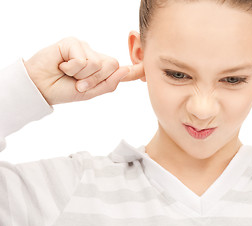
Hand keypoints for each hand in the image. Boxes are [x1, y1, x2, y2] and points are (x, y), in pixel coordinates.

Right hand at [24, 37, 144, 104]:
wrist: (41, 88)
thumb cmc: (64, 90)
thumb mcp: (89, 92)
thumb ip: (108, 83)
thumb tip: (125, 70)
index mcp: (101, 71)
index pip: (120, 70)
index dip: (134, 69)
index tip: (147, 68)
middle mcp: (95, 58)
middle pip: (112, 65)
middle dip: (96, 79)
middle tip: (79, 84)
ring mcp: (85, 49)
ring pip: (98, 63)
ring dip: (83, 75)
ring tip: (69, 74)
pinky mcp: (73, 43)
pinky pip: (83, 58)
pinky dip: (72, 67)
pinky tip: (62, 66)